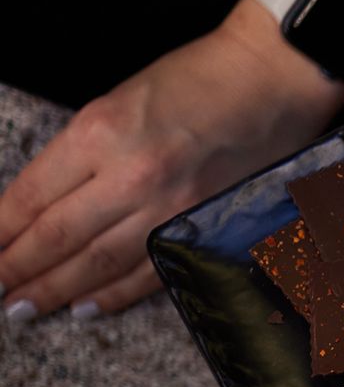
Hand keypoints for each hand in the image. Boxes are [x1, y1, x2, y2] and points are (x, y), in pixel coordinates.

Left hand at [0, 0, 343, 322]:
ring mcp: (173, 207)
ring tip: (25, 308)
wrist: (274, 79)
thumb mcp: (122, 99)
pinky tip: (85, 307)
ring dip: (57, 289)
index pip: (32, 196)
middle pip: (59, 237)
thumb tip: (44, 203)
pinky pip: (151, 271)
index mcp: (101, 132)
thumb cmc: (198, 78)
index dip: (0, 233)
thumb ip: (84, 151)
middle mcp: (132, 175)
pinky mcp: (205, 226)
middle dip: (19, 270)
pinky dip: (114, 294)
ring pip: (100, 262)